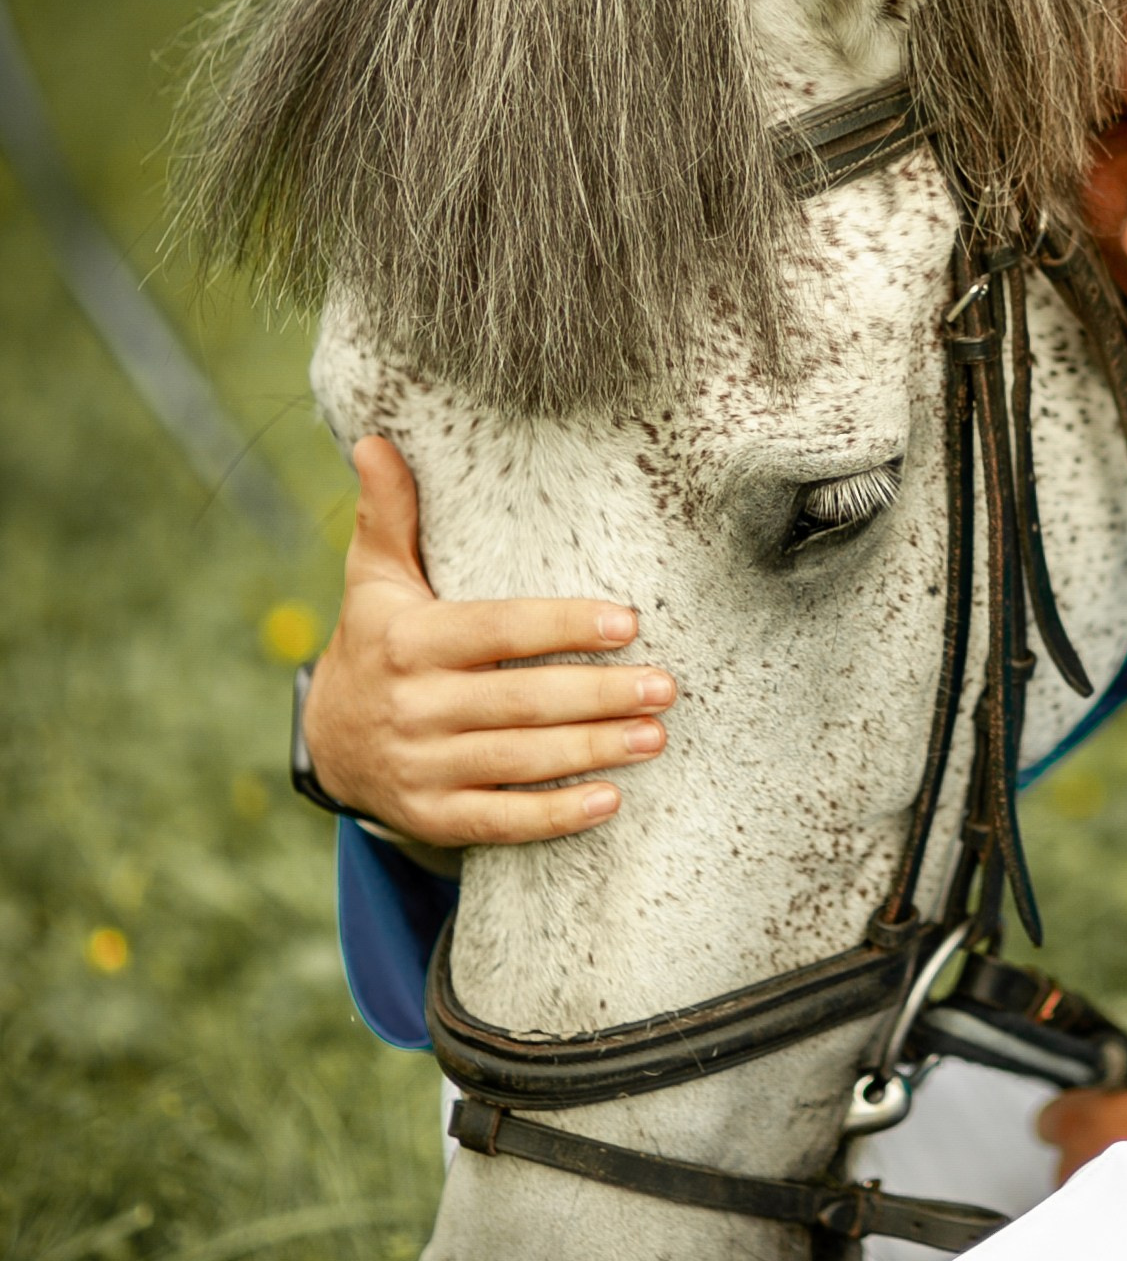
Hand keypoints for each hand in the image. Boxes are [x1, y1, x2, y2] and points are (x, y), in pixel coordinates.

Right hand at [298, 437, 676, 847]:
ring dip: (592, 750)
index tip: (627, 621)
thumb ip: (389, 514)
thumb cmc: (378, 642)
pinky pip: (501, 821)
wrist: (329, 741)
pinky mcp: (432, 816)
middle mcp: (413, 706)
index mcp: (408, 641)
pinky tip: (610, 801)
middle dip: (598, 694)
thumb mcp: (375, 578)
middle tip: (665, 686)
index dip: (563, 626)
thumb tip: (376, 439)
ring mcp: (421, 767)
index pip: (498, 630)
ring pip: (519, 762)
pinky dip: (555, 817)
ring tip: (655, 734)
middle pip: (520, 701)